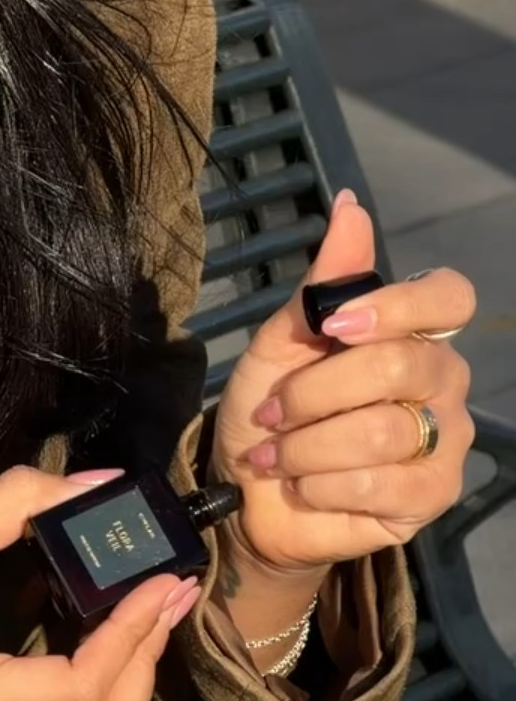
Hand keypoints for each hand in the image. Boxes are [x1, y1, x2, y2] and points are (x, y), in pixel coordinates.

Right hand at [0, 466, 199, 700]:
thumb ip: (18, 502)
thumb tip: (100, 485)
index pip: (77, 685)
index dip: (131, 633)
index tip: (162, 579)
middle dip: (148, 663)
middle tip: (171, 597)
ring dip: (134, 680)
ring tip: (153, 614)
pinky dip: (105, 688)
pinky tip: (115, 637)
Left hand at [211, 192, 474, 575]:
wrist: (251, 497)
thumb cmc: (272, 414)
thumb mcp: (282, 342)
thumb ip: (323, 282)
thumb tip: (349, 204)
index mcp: (415, 333)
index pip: (448, 298)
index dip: (395, 307)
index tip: (333, 327)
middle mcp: (443, 381)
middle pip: (399, 366)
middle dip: (316, 392)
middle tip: (273, 412)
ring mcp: (445, 441)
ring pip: (381, 430)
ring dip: (308, 445)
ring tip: (277, 456)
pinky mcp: (430, 496)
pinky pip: (377, 483)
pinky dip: (321, 484)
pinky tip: (305, 486)